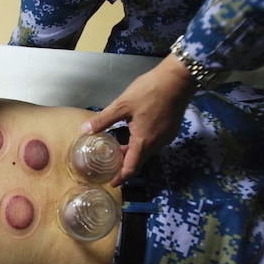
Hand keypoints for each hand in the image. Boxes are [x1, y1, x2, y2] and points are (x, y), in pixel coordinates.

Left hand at [82, 56, 197, 185]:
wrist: (178, 79)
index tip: (112, 183)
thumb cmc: (149, 91)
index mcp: (144, 141)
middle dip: (125, 165)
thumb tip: (85, 130)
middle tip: (111, 166)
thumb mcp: (122, 105)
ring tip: (118, 150)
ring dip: (134, 153)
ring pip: (148, 151)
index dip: (122, 177)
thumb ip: (104, 120)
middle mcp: (157, 143)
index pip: (132, 167)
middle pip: (140, 160)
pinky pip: (155, 142)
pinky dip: (143, 144)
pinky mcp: (171, 129)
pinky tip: (135, 136)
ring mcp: (166, 136)